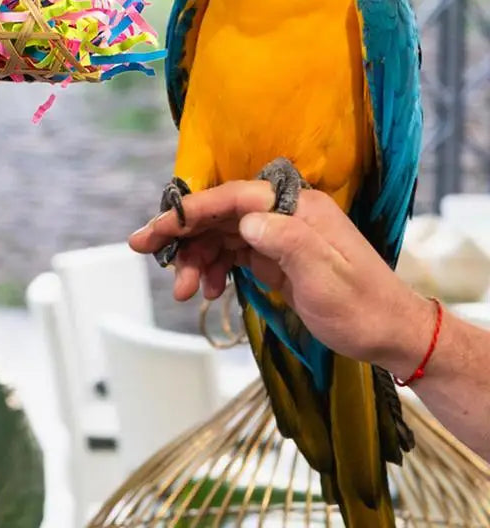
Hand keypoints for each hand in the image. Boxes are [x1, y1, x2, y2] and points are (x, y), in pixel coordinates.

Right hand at [129, 181, 433, 368]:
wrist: (387, 332)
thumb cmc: (360, 306)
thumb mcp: (326, 276)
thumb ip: (288, 242)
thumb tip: (247, 220)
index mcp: (295, 206)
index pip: (231, 198)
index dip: (190, 210)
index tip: (157, 228)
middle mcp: (282, 212)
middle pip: (218, 213)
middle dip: (180, 232)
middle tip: (143, 248)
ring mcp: (277, 233)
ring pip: (220, 235)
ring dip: (194, 259)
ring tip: (182, 292)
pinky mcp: (274, 255)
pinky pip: (232, 254)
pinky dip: (212, 269)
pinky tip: (205, 291)